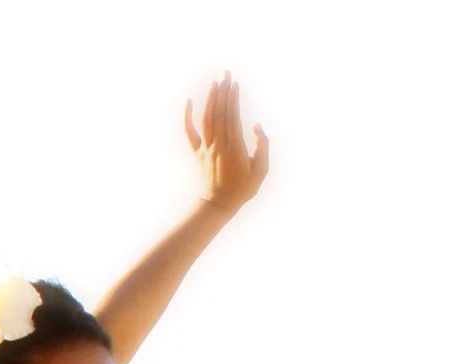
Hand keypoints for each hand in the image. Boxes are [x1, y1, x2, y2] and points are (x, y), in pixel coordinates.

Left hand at [185, 74, 268, 216]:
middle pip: (219, 114)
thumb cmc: (243, 188)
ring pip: (206, 120)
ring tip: (215, 83)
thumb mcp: (261, 169)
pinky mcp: (197, 153)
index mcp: (234, 148)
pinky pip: (189, 133)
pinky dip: (187, 117)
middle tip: (226, 74)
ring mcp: (205, 149)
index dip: (232, 99)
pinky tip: (189, 102)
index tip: (234, 83)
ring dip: (210, 100)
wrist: (218, 204)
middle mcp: (217, 145)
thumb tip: (256, 126)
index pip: (232, 118)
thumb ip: (262, 146)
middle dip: (223, 93)